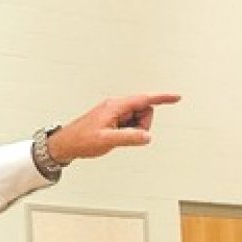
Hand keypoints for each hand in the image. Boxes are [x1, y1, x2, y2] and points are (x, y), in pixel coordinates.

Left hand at [45, 93, 179, 163]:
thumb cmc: (81, 140)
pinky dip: (127, 132)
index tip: (176, 97)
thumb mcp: (107, 140)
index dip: (162, 98)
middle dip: (142, 125)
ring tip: (116, 138)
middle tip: (127, 137)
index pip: (144, 99)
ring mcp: (113, 112)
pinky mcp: (112, 120)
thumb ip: (129, 137)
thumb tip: (147, 137)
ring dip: (134, 130)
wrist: (65, 144)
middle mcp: (115, 106)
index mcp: (115, 106)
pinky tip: (115, 138)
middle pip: (144, 110)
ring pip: (137, 119)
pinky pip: (129, 124)